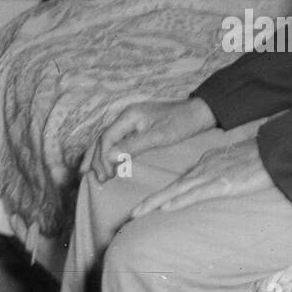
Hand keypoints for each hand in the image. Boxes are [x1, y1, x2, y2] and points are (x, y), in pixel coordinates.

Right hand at [86, 97, 214, 183]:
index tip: (106, 175)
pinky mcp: (137, 126)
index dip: (103, 158)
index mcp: (129, 116)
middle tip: (99, 179)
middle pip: (104, 138)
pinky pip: (117, 140)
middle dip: (97, 159)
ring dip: (100, 156)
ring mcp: (131, 121)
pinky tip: (108, 163)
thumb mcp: (159, 136)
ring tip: (93, 173)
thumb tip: (109, 157)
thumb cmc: (182, 123)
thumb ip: (134, 145)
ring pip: (108, 139)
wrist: (198, 112)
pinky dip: (110, 152)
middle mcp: (126, 116)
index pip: (107, 138)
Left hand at [131, 137, 273, 216]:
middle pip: (173, 186)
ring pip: (177, 191)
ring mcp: (211, 176)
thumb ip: (223, 171)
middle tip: (133, 212)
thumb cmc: (260, 157)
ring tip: (139, 212)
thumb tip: (218, 182)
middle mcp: (204, 167)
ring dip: (156, 202)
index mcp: (208, 161)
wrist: (272, 150)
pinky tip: (166, 208)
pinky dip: (179, 201)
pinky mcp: (221, 184)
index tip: (152, 204)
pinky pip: (195, 195)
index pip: (182, 180)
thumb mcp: (235, 162)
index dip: (165, 193)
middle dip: (152, 200)